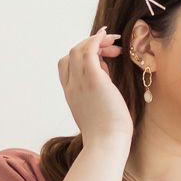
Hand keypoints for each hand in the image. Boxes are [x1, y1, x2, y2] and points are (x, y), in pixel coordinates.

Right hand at [57, 26, 133, 146]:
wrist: (106, 144)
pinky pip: (90, 49)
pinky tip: (108, 36)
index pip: (66, 66)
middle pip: (71, 55)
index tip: (101, 59)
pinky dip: (97, 39)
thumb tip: (105, 78)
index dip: (81, 57)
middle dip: (90, 47)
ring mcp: (80, 82)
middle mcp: (72, 86)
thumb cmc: (106, 133)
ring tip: (114, 45)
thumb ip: (96, 93)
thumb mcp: (97, 110)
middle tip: (110, 49)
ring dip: (96, 42)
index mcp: (71, 94)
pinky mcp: (94, 79)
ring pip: (79, 50)